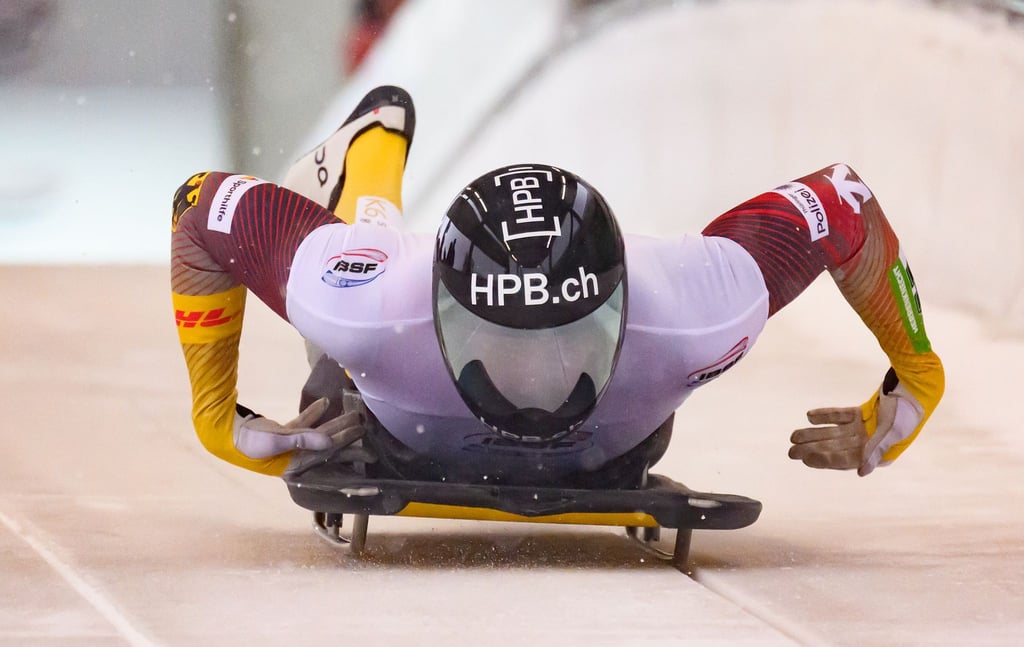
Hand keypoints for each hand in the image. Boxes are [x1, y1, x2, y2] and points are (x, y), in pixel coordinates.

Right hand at [233, 397, 363, 458]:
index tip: (371, 453)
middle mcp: (298, 457)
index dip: (351, 455)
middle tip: (367, 428)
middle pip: (330, 446)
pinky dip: (313, 414)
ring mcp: (291, 445)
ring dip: (335, 424)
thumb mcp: (277, 441)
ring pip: (320, 434)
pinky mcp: (283, 433)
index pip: (331, 458)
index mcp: (298, 464)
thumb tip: (330, 442)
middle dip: (349, 438)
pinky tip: (325, 403)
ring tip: (354, 414)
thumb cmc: (250, 442)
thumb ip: (304, 439)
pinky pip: (303, 424)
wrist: (225, 434)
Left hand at [789, 381, 923, 475]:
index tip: (805, 458)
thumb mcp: (892, 433)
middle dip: (813, 448)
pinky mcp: (864, 413)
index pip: (845, 459)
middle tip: (791, 451)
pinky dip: (826, 416)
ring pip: (834, 432)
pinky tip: (809, 416)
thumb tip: (862, 472)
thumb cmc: (908, 412)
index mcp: (878, 453)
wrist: (917, 386)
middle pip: (835, 446)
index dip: (824, 459)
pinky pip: (840, 416)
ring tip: (794, 436)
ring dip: (814, 433)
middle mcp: (870, 443)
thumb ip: (876, 451)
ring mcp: (866, 427)